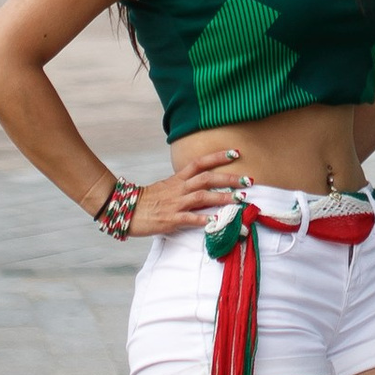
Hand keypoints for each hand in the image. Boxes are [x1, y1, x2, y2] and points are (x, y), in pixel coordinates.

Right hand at [119, 144, 248, 237]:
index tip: (237, 153)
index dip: (218, 156)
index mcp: (178, 179)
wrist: (125, 211)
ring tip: (240, 200)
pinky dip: (204, 219)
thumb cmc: (148, 201)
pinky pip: (190, 218)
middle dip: (229, 178)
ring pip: (203, 197)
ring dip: (223, 198)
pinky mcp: (171, 219)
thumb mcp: (167, 187)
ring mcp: (175, 203)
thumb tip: (204, 185)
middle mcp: (179, 188)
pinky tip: (217, 221)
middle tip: (248, 180)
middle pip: (207, 178)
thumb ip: (185, 185)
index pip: (200, 162)